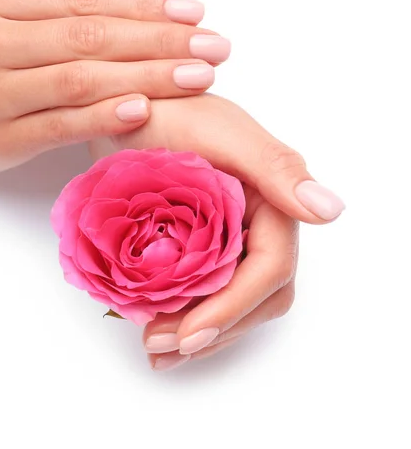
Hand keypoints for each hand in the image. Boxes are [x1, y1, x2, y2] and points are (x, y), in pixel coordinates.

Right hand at [0, 0, 230, 173]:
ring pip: (79, 81)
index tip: (193, 11)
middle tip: (213, 47)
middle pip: (87, 38)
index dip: (141, 4)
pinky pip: (59, 125)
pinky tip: (145, 107)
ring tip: (198, 76)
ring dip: (146, 78)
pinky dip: (104, 116)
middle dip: (158, 41)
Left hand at [92, 94, 343, 369]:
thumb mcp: (219, 131)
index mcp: (273, 200)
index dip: (235, 307)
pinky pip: (202, 288)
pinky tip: (152, 327)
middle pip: (254, 294)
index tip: (190, 334)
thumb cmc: (170, 108)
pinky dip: (182, 313)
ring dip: (198, 329)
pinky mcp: (199, 241)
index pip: (269, 268)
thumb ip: (274, 166)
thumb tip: (330, 210)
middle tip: (161, 347)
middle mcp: (257, 222)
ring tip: (155, 349)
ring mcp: (228, 234)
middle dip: (214, 327)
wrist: (125, 105)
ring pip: (230, 298)